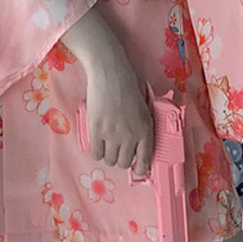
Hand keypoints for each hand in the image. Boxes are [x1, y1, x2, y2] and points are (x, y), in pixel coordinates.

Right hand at [84, 52, 154, 176]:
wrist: (111, 73)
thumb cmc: (128, 85)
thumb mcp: (145, 106)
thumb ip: (143, 125)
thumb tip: (138, 143)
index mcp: (146, 129)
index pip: (145, 160)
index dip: (139, 168)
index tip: (135, 167)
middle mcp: (131, 136)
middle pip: (124, 163)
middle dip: (120, 158)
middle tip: (116, 148)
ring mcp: (113, 134)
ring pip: (109, 160)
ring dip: (108, 154)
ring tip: (106, 143)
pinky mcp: (97, 131)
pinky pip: (96, 153)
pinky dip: (96, 151)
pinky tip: (97, 142)